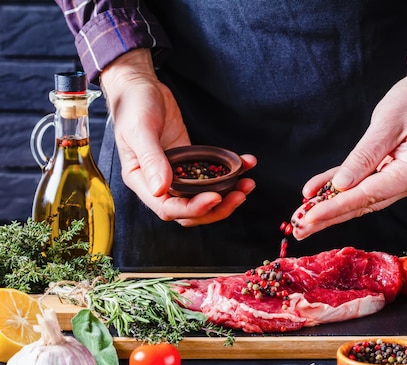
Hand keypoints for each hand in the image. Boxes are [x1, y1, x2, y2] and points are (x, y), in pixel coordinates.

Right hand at [100, 49, 255, 226]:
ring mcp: (176, 172)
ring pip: (203, 195)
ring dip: (227, 195)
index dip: (193, 208)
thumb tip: (161, 189)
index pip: (169, 207)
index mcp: (141, 180)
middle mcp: (158, 181)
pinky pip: (211, 174)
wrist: (139, 85)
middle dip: (217, 208)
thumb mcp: (139, 129)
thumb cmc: (132, 105)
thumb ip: (150, 158)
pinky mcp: (189, 160)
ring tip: (247, 184)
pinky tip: (245, 162)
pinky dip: (229, 172)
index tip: (216, 198)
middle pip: (190, 209)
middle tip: (240, 195)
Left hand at [291, 50, 406, 239]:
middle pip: (362, 204)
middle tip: (299, 229)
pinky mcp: (391, 171)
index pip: (367, 195)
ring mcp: (400, 179)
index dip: (336, 207)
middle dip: (328, 217)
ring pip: (359, 198)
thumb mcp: (388, 123)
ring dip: (330, 207)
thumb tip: (341, 186)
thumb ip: (365, 156)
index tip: (309, 217)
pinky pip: (360, 182)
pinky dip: (337, 187)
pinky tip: (315, 192)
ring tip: (302, 220)